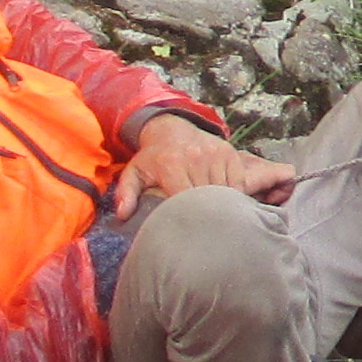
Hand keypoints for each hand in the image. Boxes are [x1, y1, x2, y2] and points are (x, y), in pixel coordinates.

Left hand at [112, 113, 298, 217]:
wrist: (171, 129)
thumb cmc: (153, 159)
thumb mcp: (134, 173)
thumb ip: (126, 193)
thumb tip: (123, 214)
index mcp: (171, 164)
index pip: (185, 198)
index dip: (188, 217)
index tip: (188, 232)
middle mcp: (195, 157)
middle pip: (207, 197)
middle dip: (206, 215)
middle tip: (204, 232)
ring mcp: (215, 154)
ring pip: (225, 191)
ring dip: (222, 206)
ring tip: (216, 220)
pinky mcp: (229, 153)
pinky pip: (238, 182)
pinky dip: (234, 195)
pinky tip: (225, 204)